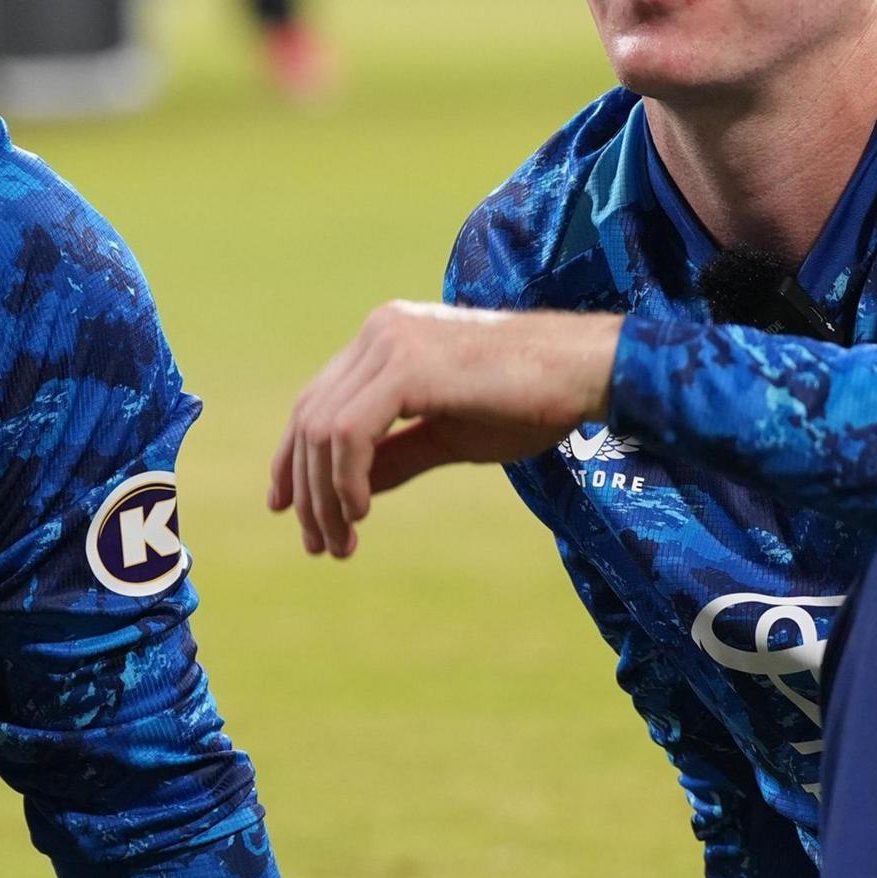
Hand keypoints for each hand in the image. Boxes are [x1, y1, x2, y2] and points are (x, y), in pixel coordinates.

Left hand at [267, 304, 621, 557]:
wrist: (589, 372)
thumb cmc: (531, 402)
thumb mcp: (448, 436)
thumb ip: (396, 456)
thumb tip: (349, 495)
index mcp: (386, 339)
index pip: (315, 401)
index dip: (293, 460)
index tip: (288, 511)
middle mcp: (380, 331)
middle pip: (309, 418)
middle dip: (306, 490)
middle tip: (320, 546)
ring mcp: (390, 341)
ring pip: (321, 429)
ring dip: (324, 496)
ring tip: (342, 542)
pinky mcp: (408, 364)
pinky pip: (348, 432)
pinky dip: (346, 478)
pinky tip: (362, 512)